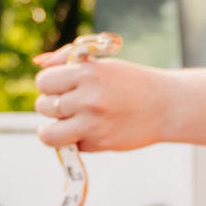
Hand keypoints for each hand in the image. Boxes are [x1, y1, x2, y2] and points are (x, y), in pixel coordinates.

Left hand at [35, 55, 172, 151]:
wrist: (168, 106)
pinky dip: (76, 140)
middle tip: (72, 104)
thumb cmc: (132, 82)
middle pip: (43, 106)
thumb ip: (68, 60)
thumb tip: (38, 62)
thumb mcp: (102, 63)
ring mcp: (92, 124)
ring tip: (72, 122)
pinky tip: (94, 130)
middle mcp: (88, 98)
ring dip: (55, 129)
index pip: (44, 81)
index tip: (62, 86)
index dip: (50, 84)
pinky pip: (70, 145)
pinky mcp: (99, 144)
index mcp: (88, 72)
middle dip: (52, 106)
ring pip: (48, 134)